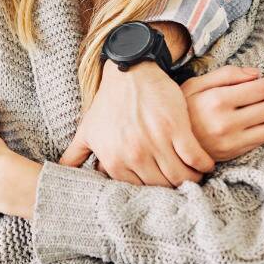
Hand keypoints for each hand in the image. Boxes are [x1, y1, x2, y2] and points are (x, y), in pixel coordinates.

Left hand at [59, 60, 213, 187]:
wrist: (129, 71)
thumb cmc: (107, 102)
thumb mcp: (87, 130)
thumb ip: (75, 156)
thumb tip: (60, 174)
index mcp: (113, 159)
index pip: (139, 191)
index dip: (152, 192)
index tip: (160, 187)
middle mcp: (134, 154)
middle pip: (162, 188)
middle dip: (173, 189)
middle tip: (181, 184)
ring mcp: (156, 142)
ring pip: (181, 177)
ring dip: (191, 180)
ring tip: (194, 176)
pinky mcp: (176, 128)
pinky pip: (196, 158)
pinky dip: (203, 165)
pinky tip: (204, 163)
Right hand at [181, 66, 263, 161]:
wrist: (168, 140)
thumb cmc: (183, 108)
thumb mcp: (196, 84)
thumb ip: (226, 74)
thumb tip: (256, 74)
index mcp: (216, 100)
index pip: (261, 89)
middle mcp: (226, 123)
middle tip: (263, 93)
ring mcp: (231, 141)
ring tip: (259, 107)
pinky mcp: (233, 154)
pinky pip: (263, 139)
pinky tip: (254, 122)